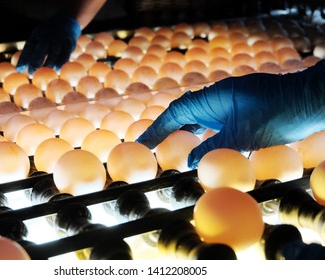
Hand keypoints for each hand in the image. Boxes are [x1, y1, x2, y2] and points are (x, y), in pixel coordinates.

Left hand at [16, 14, 80, 74]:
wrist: (66, 22)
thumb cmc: (47, 37)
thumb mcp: (37, 40)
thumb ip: (30, 53)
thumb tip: (19, 69)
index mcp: (37, 35)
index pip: (28, 48)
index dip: (23, 59)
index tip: (19, 69)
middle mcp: (47, 36)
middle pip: (41, 50)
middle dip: (35, 62)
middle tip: (31, 73)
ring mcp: (58, 39)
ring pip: (53, 53)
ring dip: (48, 64)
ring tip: (44, 74)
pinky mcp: (69, 43)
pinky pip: (65, 54)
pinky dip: (61, 62)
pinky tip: (57, 70)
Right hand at [137, 60, 324, 168]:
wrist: (307, 102)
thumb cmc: (276, 113)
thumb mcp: (241, 134)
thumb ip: (213, 148)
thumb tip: (190, 162)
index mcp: (212, 98)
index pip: (175, 113)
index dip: (156, 128)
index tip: (142, 142)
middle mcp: (216, 101)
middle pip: (182, 115)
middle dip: (164, 131)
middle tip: (149, 148)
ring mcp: (226, 107)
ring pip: (196, 121)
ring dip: (181, 134)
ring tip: (167, 150)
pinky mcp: (238, 116)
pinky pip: (211, 126)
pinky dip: (200, 137)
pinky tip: (197, 148)